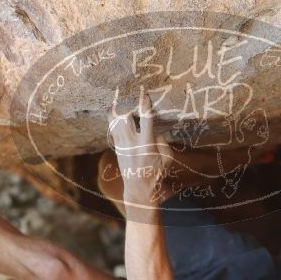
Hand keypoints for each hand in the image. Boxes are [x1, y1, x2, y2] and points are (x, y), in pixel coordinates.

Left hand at [107, 93, 172, 209]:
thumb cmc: (156, 174)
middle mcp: (132, 143)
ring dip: (116, 108)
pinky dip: (112, 118)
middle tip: (127, 91)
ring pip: (115, 121)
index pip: (145, 119)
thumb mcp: (167, 159)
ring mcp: (122, 145)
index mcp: (147, 144)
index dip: (145, 104)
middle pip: (125, 117)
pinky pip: (112, 128)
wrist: (138, 188)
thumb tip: (156, 131)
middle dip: (126, 103)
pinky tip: (113, 108)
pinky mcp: (117, 147)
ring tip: (117, 95)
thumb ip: (163, 142)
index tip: (145, 94)